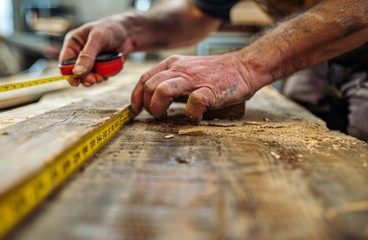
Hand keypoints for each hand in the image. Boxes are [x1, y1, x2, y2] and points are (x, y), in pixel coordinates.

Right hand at [59, 17, 134, 86]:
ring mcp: (91, 62)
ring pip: (89, 77)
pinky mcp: (101, 68)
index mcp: (73, 44)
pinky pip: (101, 76)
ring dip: (96, 78)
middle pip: (76, 73)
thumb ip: (87, 55)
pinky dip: (107, 74)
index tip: (75, 82)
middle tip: (94, 79)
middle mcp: (80, 54)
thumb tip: (77, 72)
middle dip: (85, 78)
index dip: (68, 73)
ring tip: (103, 75)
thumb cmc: (111, 28)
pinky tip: (113, 66)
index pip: (65, 62)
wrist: (129, 32)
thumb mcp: (98, 38)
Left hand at [131, 53, 256, 121]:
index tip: (136, 110)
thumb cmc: (214, 74)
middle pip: (151, 86)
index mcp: (173, 63)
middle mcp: (180, 69)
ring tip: (166, 117)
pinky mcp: (210, 90)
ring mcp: (195, 79)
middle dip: (148, 105)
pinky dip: (190, 113)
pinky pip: (194, 102)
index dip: (136, 96)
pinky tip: (193, 117)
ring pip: (163, 90)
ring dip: (159, 107)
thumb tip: (151, 100)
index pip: (145, 78)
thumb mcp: (187, 70)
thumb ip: (170, 80)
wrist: (244, 67)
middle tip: (157, 115)